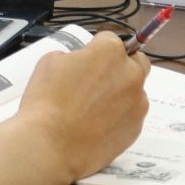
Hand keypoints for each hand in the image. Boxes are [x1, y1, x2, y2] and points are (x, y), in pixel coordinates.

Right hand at [16, 32, 149, 180]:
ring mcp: (137, 103)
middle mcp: (130, 74)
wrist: (50, 146)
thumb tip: (83, 64)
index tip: (86, 58)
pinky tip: (95, 125)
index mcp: (110, 52)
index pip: (110, 39)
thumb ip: (75, 57)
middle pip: (136, 61)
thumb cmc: (46, 102)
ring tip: (92, 108)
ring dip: (120, 93)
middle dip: (121, 65)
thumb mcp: (50, 62)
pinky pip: (130, 115)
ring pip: (134, 90)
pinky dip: (118, 116)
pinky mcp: (136, 128)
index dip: (95, 47)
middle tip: (98, 78)